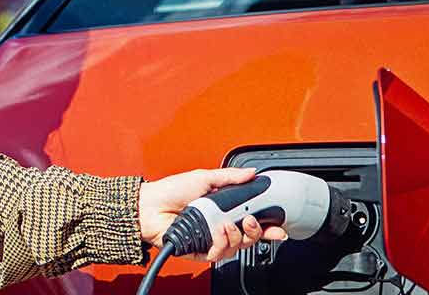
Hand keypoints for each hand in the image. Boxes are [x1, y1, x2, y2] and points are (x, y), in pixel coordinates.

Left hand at [138, 167, 288, 261]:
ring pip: (236, 247)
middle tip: (252, 221)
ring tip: (226, 224)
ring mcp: (210, 239)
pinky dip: (220, 244)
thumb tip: (251, 173)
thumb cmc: (171, 190)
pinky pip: (218, 254)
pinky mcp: (200, 251)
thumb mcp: (205, 177)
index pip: (251, 220)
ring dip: (235, 235)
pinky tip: (216, 232)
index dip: (267, 226)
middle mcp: (219, 226)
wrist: (149, 206)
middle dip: (256, 232)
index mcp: (223, 209)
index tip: (278, 227)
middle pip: (249, 237)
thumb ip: (231, 177)